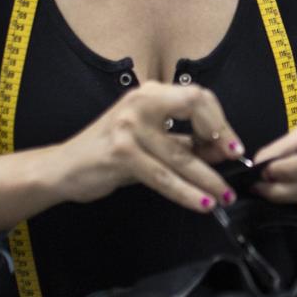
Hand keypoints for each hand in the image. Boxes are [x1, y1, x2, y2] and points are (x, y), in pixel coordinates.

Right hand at [46, 81, 242, 212]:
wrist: (62, 168)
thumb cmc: (110, 152)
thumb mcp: (150, 140)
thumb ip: (183, 141)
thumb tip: (223, 150)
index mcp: (150, 94)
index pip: (197, 96)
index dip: (220, 119)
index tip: (233, 146)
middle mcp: (141, 102)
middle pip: (195, 106)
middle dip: (221, 135)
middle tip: (234, 162)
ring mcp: (129, 126)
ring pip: (181, 154)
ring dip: (208, 178)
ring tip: (224, 196)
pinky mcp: (121, 153)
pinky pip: (163, 177)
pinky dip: (186, 192)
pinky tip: (202, 203)